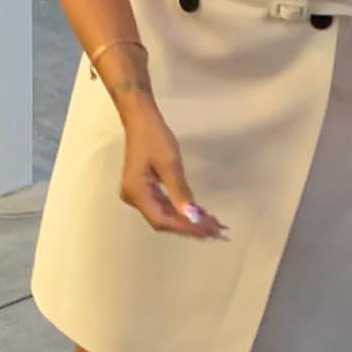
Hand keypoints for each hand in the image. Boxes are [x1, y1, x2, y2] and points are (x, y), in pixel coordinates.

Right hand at [119, 103, 224, 239]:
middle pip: (164, 221)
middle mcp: (134, 199)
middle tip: (217, 231)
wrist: (141, 120)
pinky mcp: (144, 190)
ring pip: (165, 215)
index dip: (185, 227)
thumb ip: (180, 192)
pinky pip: (164, 205)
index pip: (162, 219)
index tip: (208, 231)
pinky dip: (181, 210)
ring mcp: (138, 195)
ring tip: (212, 225)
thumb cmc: (155, 138)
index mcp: (137, 193)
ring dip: (188, 220)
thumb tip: (192, 217)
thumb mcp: (170, 164)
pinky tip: (198, 214)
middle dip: (190, 226)